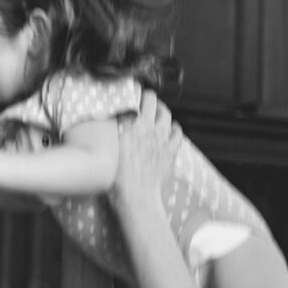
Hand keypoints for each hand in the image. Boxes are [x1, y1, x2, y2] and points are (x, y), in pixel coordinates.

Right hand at [107, 90, 181, 209]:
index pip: (139, 99)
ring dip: (162, 111)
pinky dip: (175, 128)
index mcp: (133, 125)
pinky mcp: (170, 152)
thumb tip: (115, 117)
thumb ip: (114, 130)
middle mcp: (149, 128)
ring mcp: (162, 139)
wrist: (136, 195)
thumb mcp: (109, 148)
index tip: (132, 92)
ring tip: (157, 112)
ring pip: (167, 116)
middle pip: (154, 103)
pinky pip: (178, 134)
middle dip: (150, 99)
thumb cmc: (118, 177)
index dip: (136, 93)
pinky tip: (172, 129)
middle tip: (144, 100)